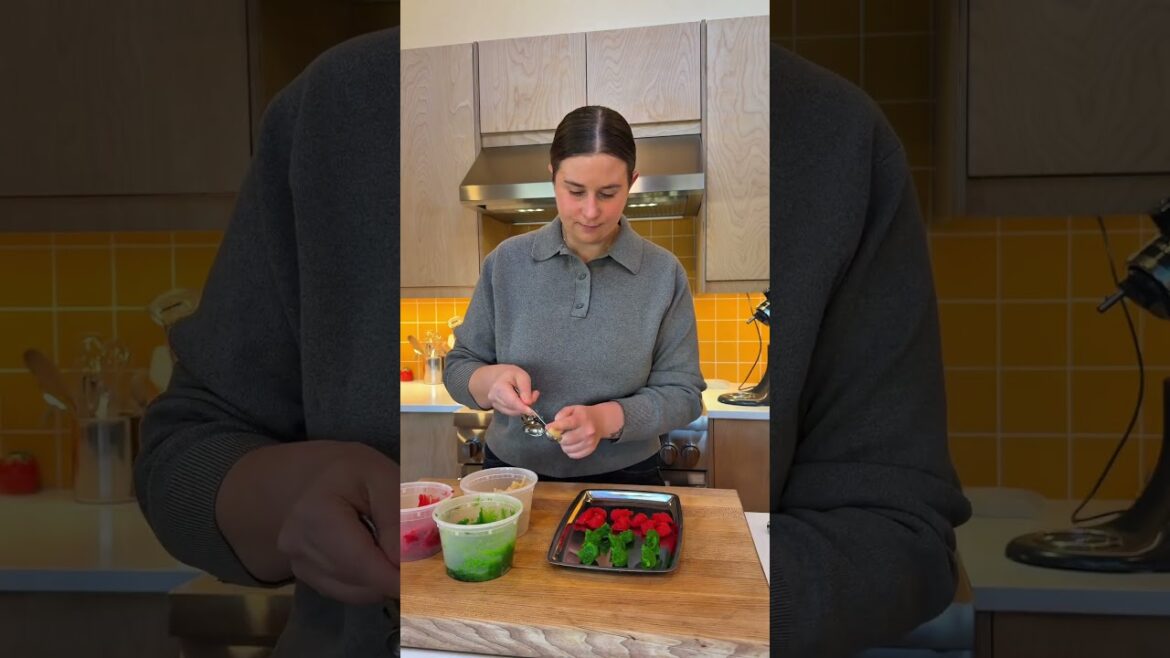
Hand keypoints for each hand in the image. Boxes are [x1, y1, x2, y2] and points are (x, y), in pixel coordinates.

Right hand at [275, 443, 399, 603]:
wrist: (323, 476)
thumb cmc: (356, 472)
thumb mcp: (384, 478)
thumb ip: (395, 517)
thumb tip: (400, 565)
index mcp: (315, 515)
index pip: (359, 563)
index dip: (393, 579)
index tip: (421, 583)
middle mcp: (296, 544)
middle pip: (356, 580)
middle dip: (390, 579)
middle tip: (415, 563)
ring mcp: (296, 561)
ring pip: (352, 591)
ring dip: (378, 582)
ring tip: (390, 552)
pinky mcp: (302, 573)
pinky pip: (343, 590)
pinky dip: (365, 583)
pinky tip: (373, 558)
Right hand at [474, 364, 540, 416]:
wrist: (500, 377)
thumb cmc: (511, 375)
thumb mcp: (522, 376)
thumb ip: (526, 389)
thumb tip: (528, 403)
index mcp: (499, 387)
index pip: (512, 401)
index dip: (522, 408)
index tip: (532, 411)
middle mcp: (494, 397)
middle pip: (513, 408)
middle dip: (525, 405)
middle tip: (534, 394)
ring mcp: (494, 404)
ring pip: (513, 412)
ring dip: (523, 407)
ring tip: (527, 395)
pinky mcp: (498, 408)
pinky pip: (511, 412)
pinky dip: (518, 409)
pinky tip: (520, 400)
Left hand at [547, 402, 622, 459]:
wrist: (600, 421)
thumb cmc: (583, 415)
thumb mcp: (572, 409)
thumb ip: (561, 415)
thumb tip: (552, 427)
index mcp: (582, 418)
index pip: (567, 424)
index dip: (555, 427)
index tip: (548, 428)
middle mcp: (588, 431)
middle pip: (566, 439)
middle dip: (559, 437)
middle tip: (559, 434)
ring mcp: (590, 441)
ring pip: (568, 449)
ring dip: (564, 445)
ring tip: (566, 438)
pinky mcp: (591, 449)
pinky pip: (574, 455)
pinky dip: (569, 451)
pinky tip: (571, 444)